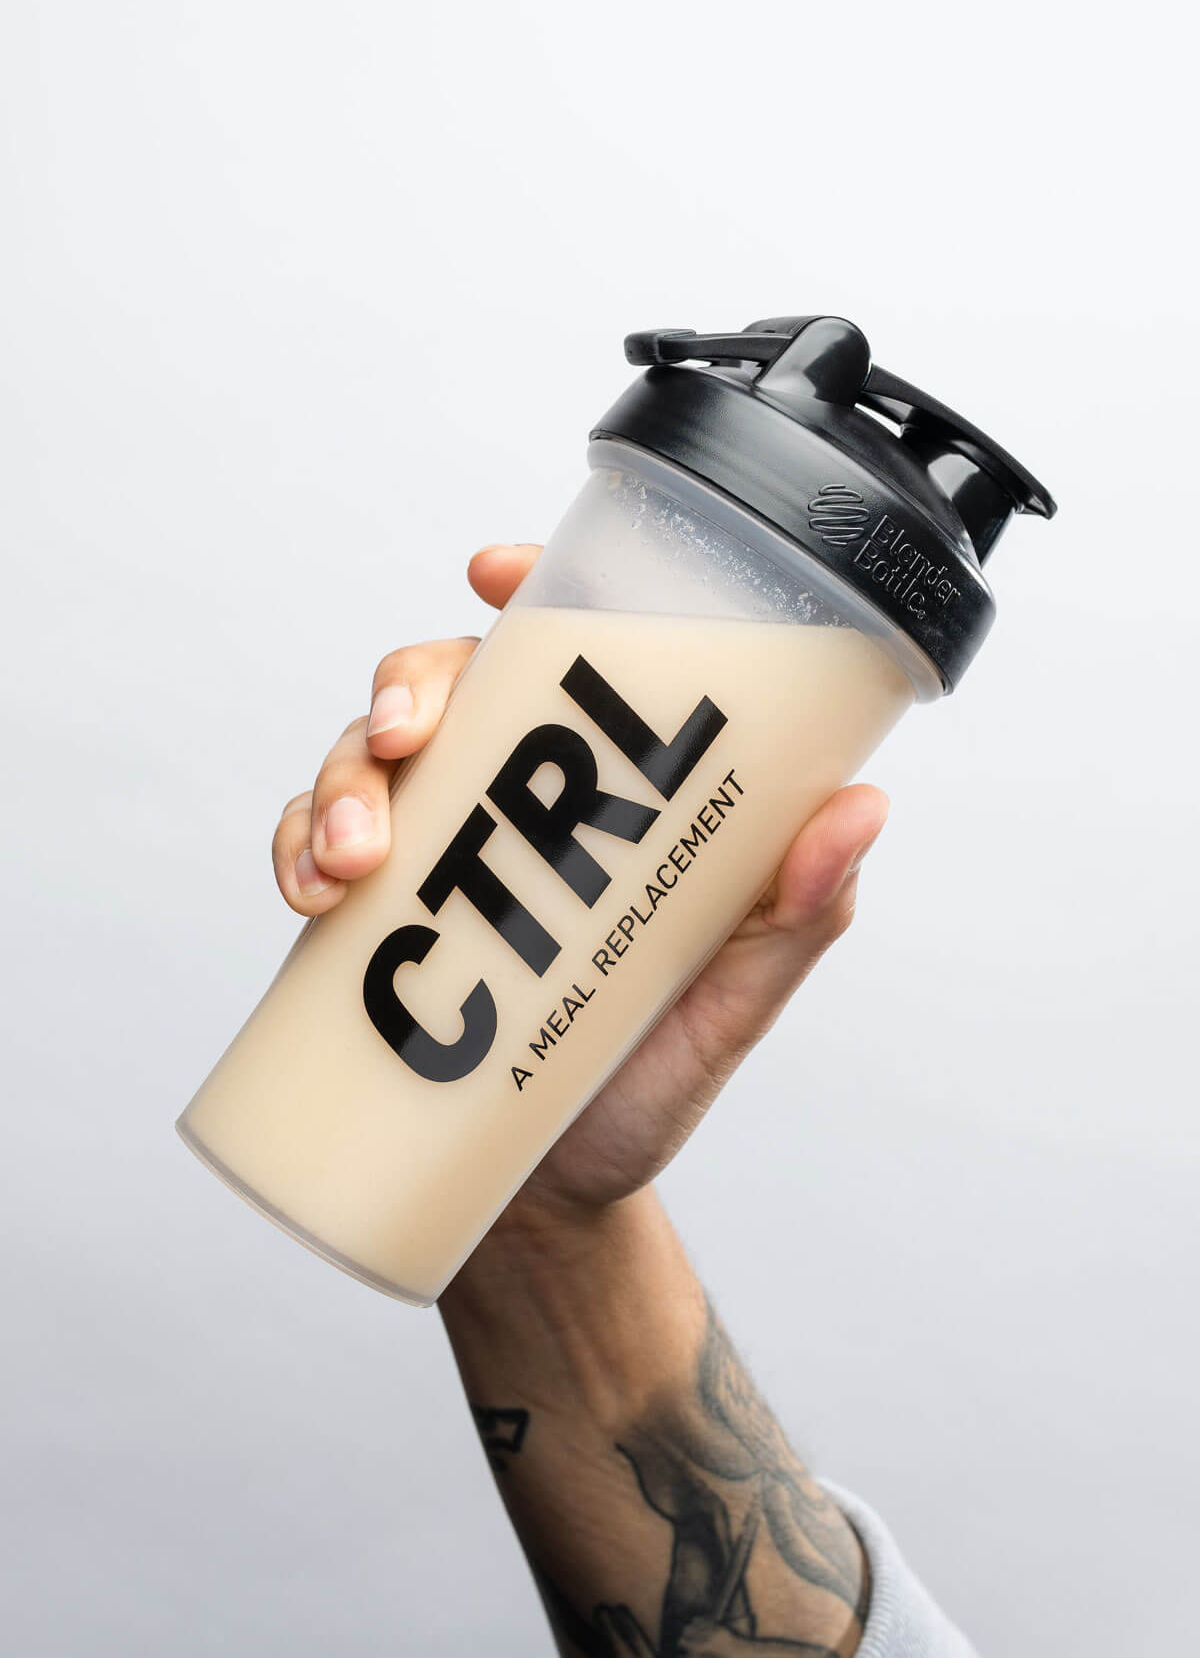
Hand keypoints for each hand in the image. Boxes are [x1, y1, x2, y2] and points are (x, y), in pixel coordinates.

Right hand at [270, 544, 887, 1220]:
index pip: (563, 659)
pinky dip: (294, 848)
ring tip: (356, 853)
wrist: (550, 1208)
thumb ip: (793, 917)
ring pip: (364, 757)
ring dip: (344, 778)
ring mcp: (434, 856)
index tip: (492, 575)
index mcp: (601, 796)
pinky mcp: (368, 920)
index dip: (527, 593)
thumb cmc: (647, 1087)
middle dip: (408, 686)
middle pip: (444, 685)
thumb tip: (862, 810)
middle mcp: (513, 805)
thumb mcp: (731, 1002)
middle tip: (407, 737)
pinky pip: (308, 848)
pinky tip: (312, 890)